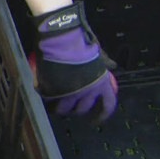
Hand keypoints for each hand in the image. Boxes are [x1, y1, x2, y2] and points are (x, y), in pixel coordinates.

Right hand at [33, 2, 118, 119]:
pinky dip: (48, 99)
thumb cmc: (82, 43)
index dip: (102, 115)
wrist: (62, 39)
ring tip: (57, 105)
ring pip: (64, 109)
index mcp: (100, 85)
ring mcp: (69, 93)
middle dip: (78, 110)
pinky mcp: (53, 91)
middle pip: (83, 109)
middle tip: (73, 107)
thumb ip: (104, 62)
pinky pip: (50, 100)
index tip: (96, 119)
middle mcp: (86, 92)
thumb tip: (112, 66)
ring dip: (61, 109)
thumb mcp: (98, 53)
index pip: (107, 105)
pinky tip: (47, 95)